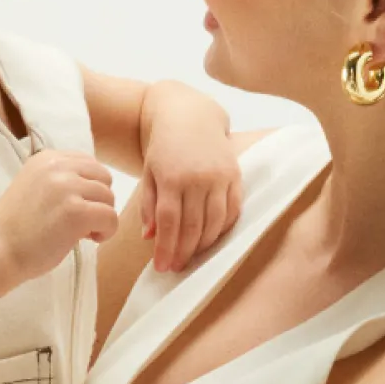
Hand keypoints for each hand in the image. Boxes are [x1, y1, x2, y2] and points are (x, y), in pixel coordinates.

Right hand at [0, 148, 117, 280]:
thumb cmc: (15, 226)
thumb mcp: (35, 186)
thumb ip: (60, 180)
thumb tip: (97, 188)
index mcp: (47, 158)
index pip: (89, 163)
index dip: (90, 188)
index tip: (74, 207)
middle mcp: (58, 166)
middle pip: (104, 178)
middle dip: (98, 201)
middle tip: (81, 222)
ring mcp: (67, 188)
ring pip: (109, 198)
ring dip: (101, 218)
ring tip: (82, 232)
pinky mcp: (76, 212)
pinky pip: (111, 218)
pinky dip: (106, 231)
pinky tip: (89, 239)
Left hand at [141, 124, 241, 272]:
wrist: (190, 116)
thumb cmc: (164, 147)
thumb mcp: (149, 173)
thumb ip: (149, 205)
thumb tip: (150, 238)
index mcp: (171, 177)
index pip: (169, 222)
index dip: (166, 248)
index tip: (162, 267)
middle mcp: (198, 178)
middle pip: (193, 227)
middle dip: (184, 252)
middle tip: (176, 267)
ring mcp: (219, 177)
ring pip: (215, 223)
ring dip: (204, 245)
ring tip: (192, 256)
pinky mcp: (235, 176)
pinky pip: (233, 211)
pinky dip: (223, 229)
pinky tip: (212, 239)